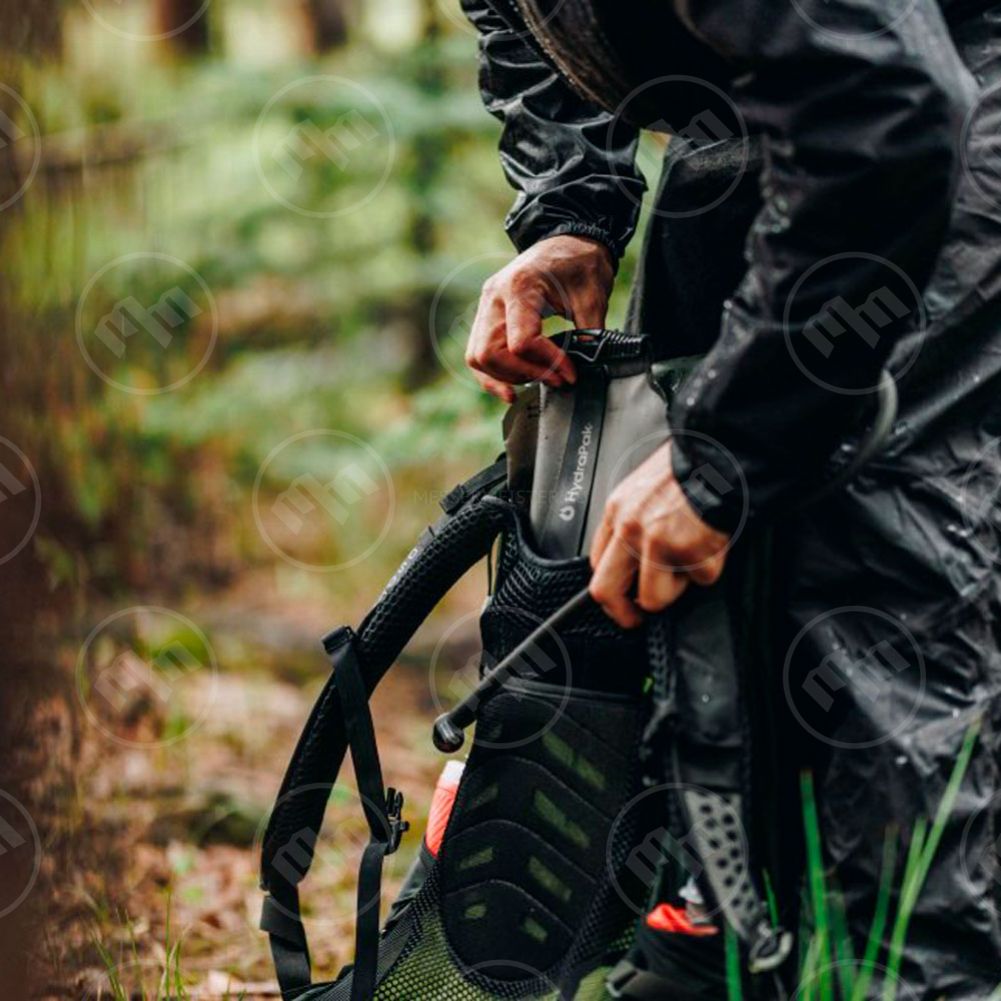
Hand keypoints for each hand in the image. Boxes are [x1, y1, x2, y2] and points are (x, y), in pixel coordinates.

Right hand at [465, 235, 614, 402]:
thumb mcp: (593, 295)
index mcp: (520, 286)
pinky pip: (477, 355)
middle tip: (556, 379)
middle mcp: (494, 297)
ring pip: (479, 358)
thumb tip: (587, 366)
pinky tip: (511, 390)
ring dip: (508, 377)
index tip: (570, 372)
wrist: (566, 242)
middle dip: (525, 373)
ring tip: (540, 379)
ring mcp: (486, 307)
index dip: (548, 363)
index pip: (521, 341)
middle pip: (491, 353)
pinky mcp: (486, 317)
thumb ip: (590, 332)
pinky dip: (492, 376)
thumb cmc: (579, 263)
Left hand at [589, 443, 730, 627]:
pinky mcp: (690, 553)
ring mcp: (658, 544)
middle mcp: (631, 529)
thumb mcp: (645, 487)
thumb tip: (634, 556)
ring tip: (690, 564)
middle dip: (621, 612)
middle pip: (606, 590)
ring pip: (654, 598)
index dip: (611, 586)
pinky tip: (713, 542)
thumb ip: (634, 520)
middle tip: (634, 618)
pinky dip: (710, 568)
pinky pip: (700, 579)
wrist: (721, 453)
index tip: (620, 596)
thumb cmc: (690, 467)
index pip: (597, 563)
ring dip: (674, 591)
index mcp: (617, 510)